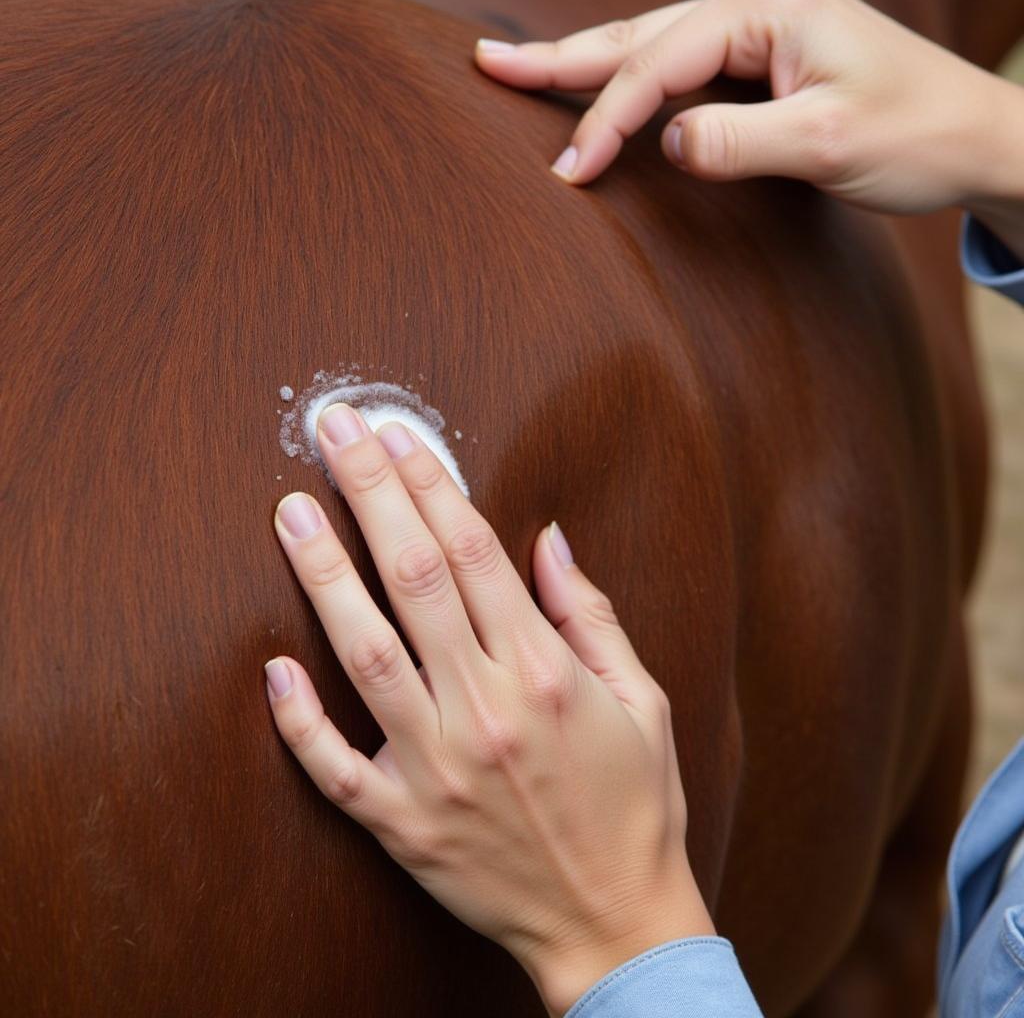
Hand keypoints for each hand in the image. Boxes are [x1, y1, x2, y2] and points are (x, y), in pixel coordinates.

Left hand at [264, 403, 713, 1016]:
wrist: (613, 920)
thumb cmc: (634, 803)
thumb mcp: (643, 700)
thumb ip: (591, 613)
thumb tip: (547, 540)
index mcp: (546, 673)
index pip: (475, 552)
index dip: (433, 485)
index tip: (401, 438)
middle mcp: (487, 710)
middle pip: (416, 576)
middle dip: (371, 493)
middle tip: (334, 431)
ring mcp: (436, 769)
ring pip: (365, 652)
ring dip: (324, 576)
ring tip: (291, 512)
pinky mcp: (402, 824)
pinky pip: (334, 767)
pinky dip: (299, 720)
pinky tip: (272, 668)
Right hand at [475, 0, 1023, 253]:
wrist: (975, 139)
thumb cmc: (916, 133)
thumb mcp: (830, 141)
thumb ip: (744, 141)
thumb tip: (667, 142)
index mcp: (773, 11)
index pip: (664, 61)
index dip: (609, 114)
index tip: (569, 168)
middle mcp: (759, 11)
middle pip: (640, 33)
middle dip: (561, 56)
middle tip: (486, 62)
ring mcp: (758, 37)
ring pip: (653, 45)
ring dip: (586, 62)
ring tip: (523, 70)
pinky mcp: (761, 69)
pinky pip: (679, 69)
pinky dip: (631, 82)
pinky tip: (603, 87)